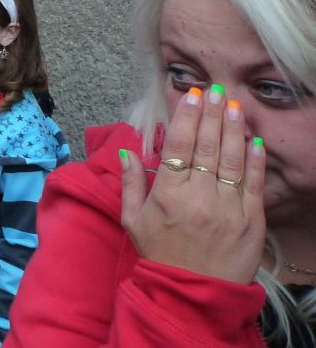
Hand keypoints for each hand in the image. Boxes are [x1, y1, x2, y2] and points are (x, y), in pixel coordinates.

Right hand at [120, 86, 266, 283]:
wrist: (193, 294)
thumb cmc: (160, 253)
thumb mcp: (133, 220)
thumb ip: (131, 183)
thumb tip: (130, 151)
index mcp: (169, 195)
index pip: (179, 146)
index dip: (187, 118)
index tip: (192, 95)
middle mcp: (200, 197)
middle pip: (207, 147)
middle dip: (212, 115)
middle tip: (216, 90)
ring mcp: (228, 208)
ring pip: (232, 160)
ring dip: (234, 129)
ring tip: (234, 105)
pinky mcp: (251, 221)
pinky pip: (254, 185)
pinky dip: (255, 161)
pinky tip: (253, 141)